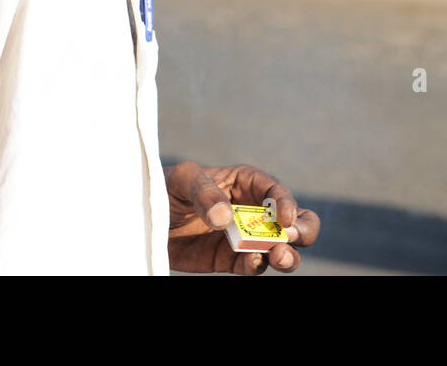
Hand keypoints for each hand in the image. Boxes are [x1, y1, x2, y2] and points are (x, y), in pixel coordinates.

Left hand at [164, 161, 319, 274]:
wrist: (145, 223)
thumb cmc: (165, 189)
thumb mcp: (181, 180)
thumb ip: (203, 191)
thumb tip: (224, 216)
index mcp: (246, 182)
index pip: (275, 190)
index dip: (286, 202)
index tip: (285, 219)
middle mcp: (253, 209)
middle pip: (294, 219)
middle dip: (301, 229)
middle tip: (290, 238)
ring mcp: (246, 237)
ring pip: (281, 247)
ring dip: (288, 254)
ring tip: (280, 257)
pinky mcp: (233, 260)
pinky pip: (254, 265)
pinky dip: (257, 266)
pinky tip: (251, 263)